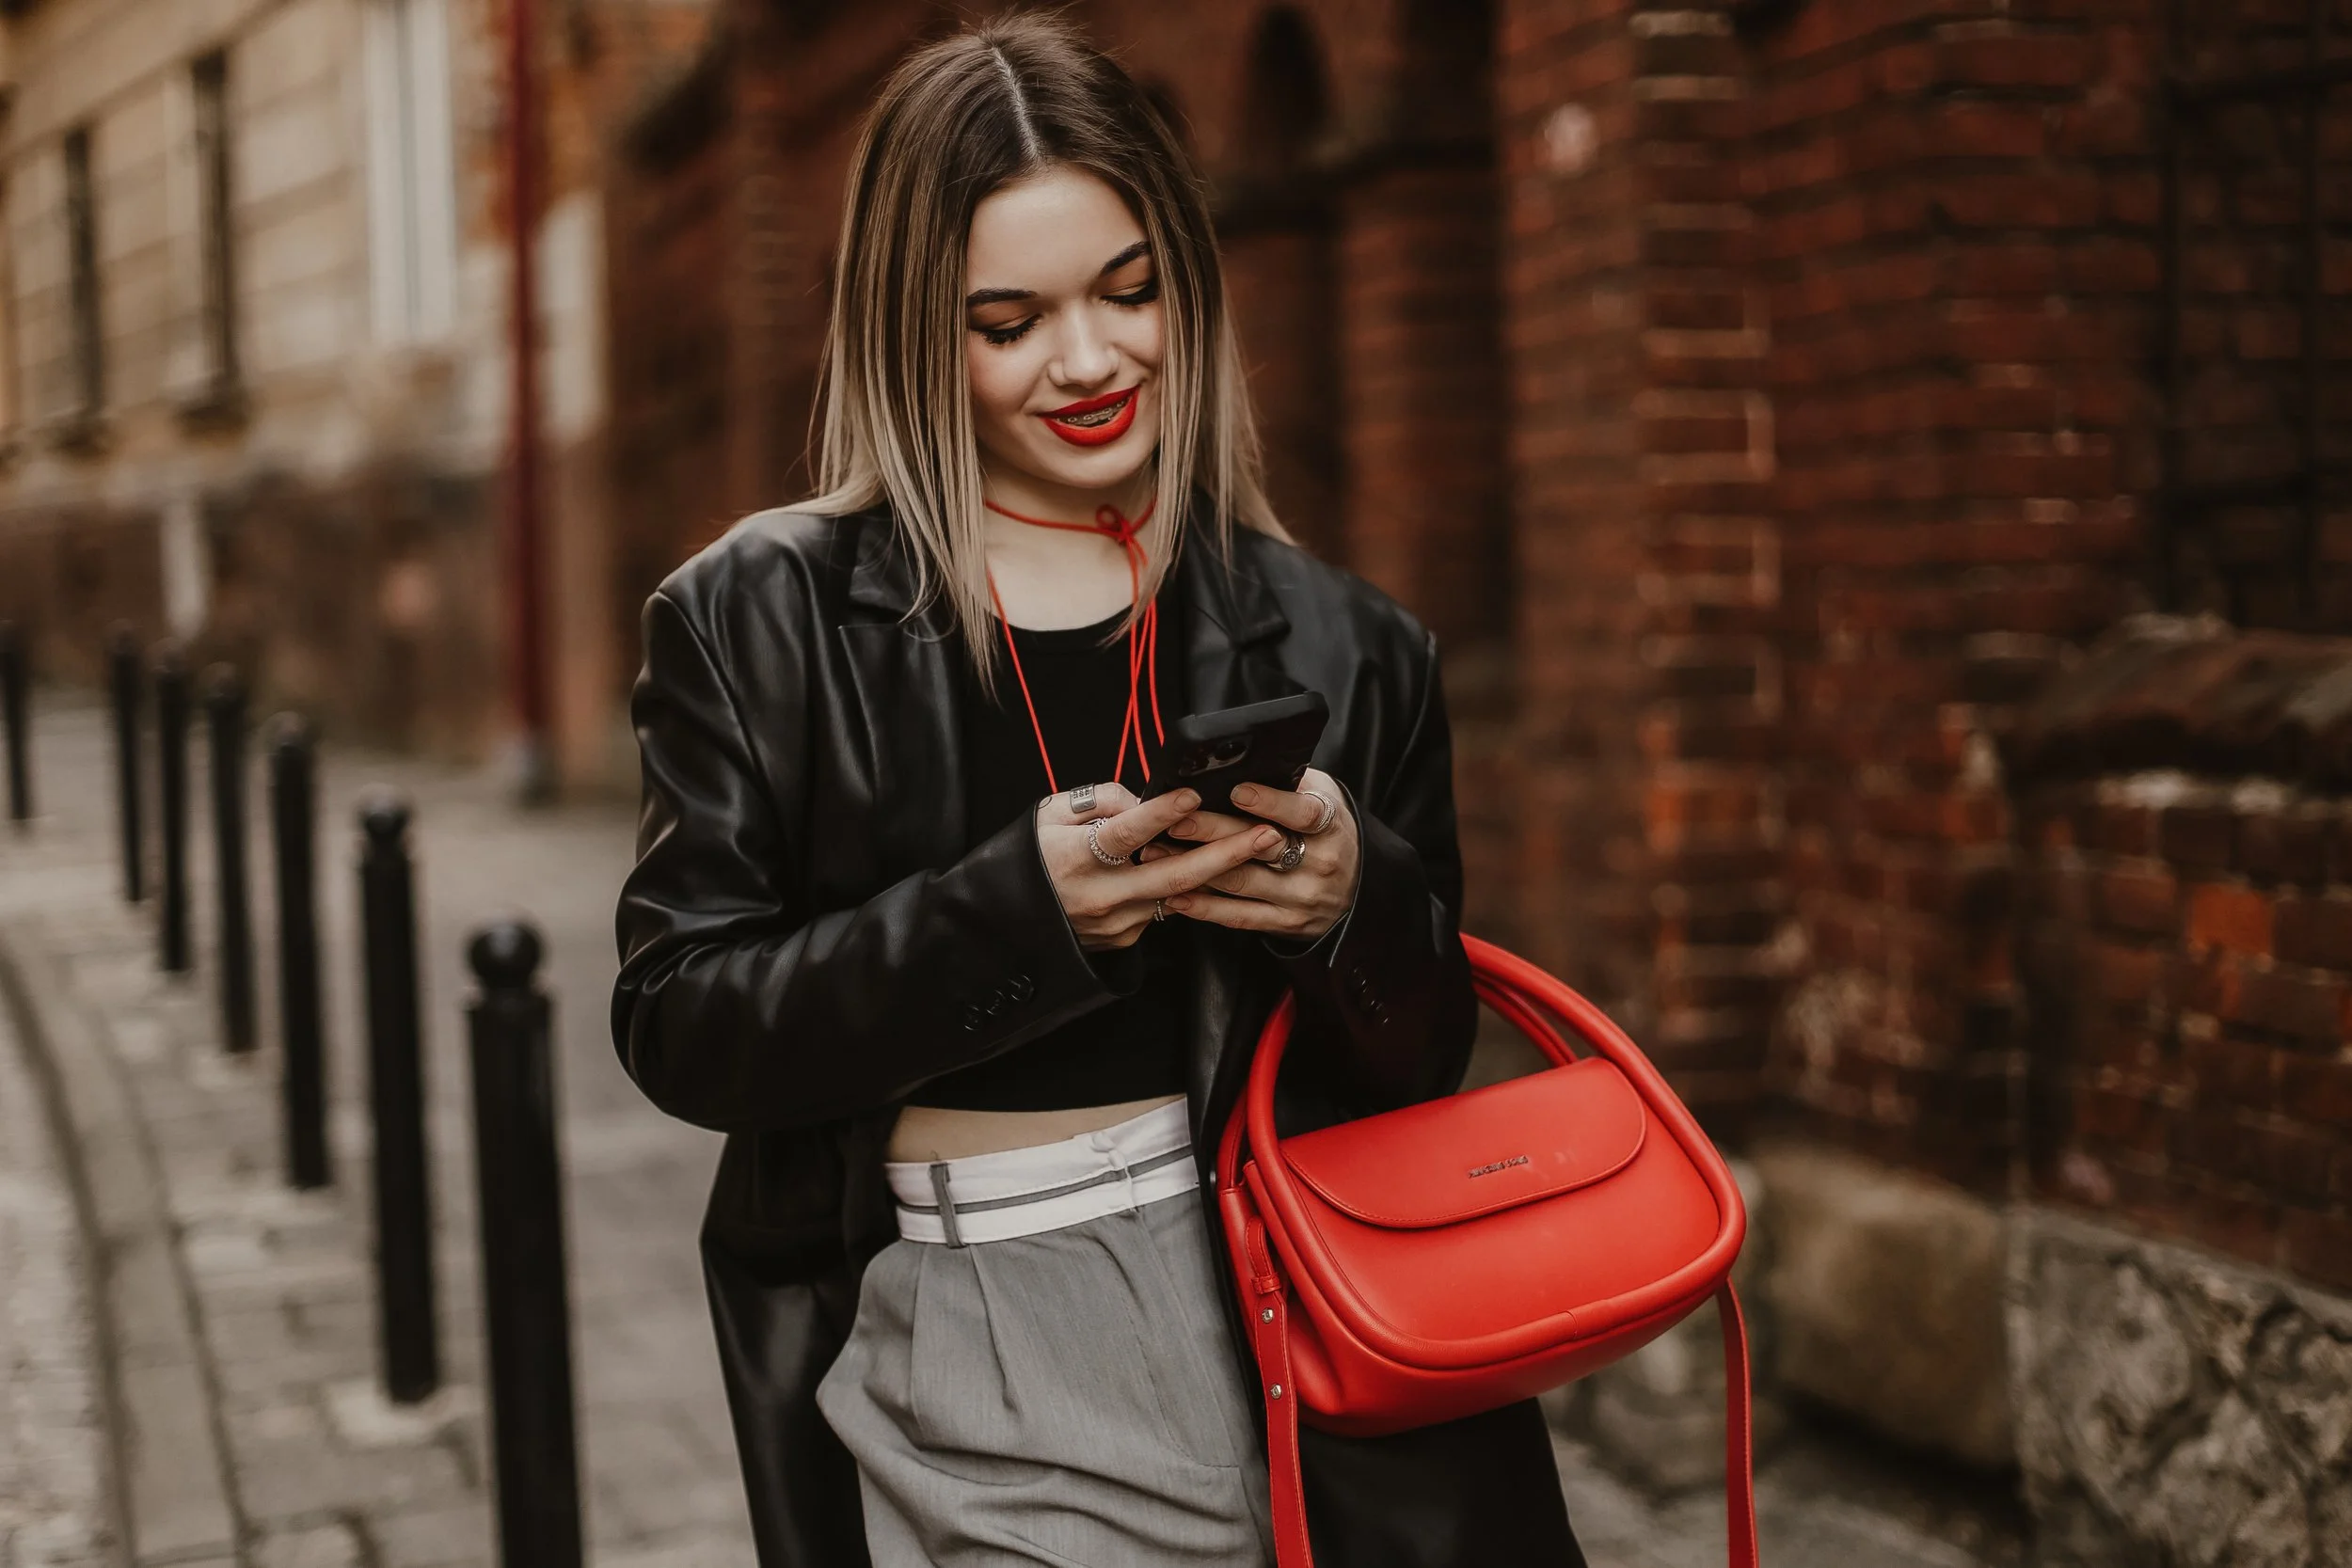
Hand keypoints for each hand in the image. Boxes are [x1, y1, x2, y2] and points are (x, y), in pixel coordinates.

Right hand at [1038, 783, 1287, 950]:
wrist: (1008, 922)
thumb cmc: (1031, 859)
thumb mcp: (1050, 816)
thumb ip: (1098, 802)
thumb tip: (1141, 800)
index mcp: (1076, 859)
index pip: (1126, 834)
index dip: (1160, 814)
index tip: (1191, 796)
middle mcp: (1102, 896)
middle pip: (1175, 875)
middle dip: (1228, 853)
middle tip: (1268, 833)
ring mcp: (1117, 923)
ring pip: (1177, 892)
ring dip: (1218, 870)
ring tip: (1260, 847)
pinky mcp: (1125, 939)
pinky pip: (1162, 906)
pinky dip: (1184, 886)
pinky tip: (1211, 868)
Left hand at [1133, 768, 1357, 940]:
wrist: (1361, 889)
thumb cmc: (1329, 833)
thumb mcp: (1325, 797)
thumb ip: (1292, 782)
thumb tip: (1247, 760)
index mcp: (1331, 826)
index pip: (1303, 813)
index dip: (1270, 802)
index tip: (1236, 790)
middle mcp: (1319, 863)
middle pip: (1260, 847)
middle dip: (1213, 832)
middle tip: (1175, 820)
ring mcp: (1301, 897)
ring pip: (1242, 882)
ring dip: (1195, 867)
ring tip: (1157, 853)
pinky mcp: (1286, 923)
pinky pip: (1240, 917)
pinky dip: (1205, 908)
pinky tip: (1176, 895)